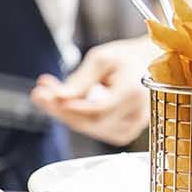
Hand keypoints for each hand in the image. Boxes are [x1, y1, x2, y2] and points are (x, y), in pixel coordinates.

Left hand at [30, 36, 159, 146]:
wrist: (152, 65)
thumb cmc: (128, 59)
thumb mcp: (103, 58)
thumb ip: (81, 80)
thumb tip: (58, 97)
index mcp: (134, 92)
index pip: (98, 108)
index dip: (71, 106)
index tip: (48, 95)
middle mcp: (136, 114)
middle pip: (91, 122)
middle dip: (60, 109)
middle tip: (40, 94)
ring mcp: (132, 128)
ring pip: (90, 128)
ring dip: (64, 113)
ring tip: (47, 94)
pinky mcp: (124, 133)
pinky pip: (95, 130)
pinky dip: (76, 118)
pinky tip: (64, 103)